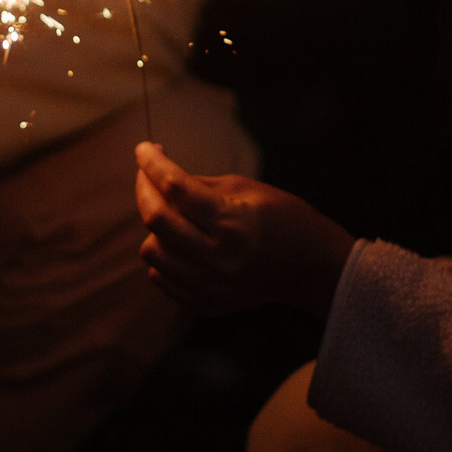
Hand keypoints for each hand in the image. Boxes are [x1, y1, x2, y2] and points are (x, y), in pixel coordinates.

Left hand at [133, 142, 357, 316]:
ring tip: (175, 215)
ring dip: (154, 227)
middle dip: (144, 188)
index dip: (154, 163)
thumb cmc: (279, 216)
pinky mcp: (204, 302)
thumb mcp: (243, 188)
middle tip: (146, 174)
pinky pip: (160, 277)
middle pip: (156, 219)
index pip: (177, 188)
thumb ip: (195, 184)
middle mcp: (218, 258)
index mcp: (232, 222)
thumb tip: (155, 175)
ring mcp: (209, 285)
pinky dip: (164, 255)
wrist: (308, 266)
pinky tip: (181, 242)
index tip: (143, 148)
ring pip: (151, 251)